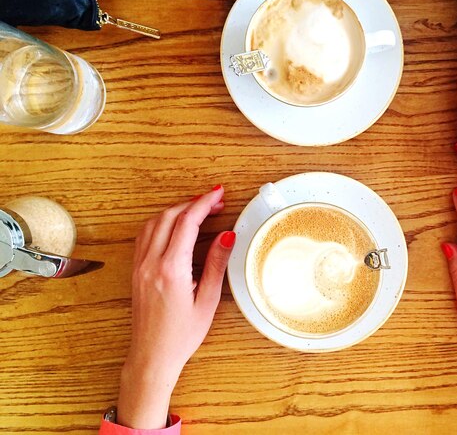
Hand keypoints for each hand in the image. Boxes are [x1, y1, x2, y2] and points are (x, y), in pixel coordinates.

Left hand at [116, 185, 235, 428]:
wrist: (152, 356)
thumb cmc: (181, 335)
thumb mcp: (207, 300)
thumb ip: (216, 263)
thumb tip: (228, 235)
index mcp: (171, 270)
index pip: (187, 223)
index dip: (204, 203)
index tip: (218, 194)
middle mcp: (151, 263)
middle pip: (169, 217)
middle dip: (193, 203)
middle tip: (214, 201)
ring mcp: (140, 266)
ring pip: (153, 223)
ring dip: (175, 210)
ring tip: (197, 209)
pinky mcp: (136, 271)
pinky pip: (145, 236)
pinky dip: (161, 223)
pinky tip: (175, 226)